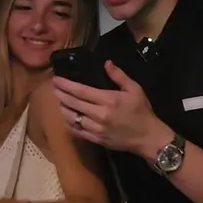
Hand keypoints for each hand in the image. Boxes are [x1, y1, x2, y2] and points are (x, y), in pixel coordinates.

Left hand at [52, 60, 170, 158]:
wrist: (148, 137)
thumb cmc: (142, 111)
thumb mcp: (135, 89)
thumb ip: (119, 76)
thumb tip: (106, 63)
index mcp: (108, 100)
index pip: (81, 91)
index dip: (66, 85)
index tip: (56, 79)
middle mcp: (99, 114)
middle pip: (73, 103)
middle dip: (61, 94)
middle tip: (54, 87)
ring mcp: (96, 129)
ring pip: (72, 118)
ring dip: (63, 108)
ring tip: (60, 101)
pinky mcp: (96, 139)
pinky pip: (77, 131)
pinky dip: (70, 123)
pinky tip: (67, 117)